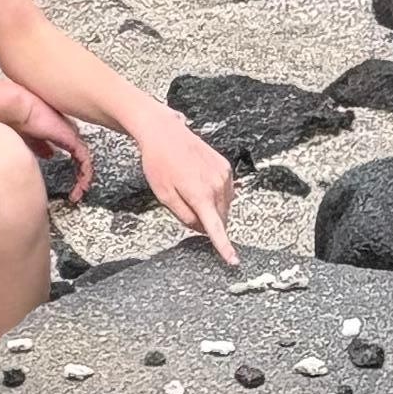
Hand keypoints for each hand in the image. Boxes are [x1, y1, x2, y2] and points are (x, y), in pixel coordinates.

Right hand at [0, 84, 90, 198]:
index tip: (68, 182)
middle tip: (77, 191)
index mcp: (59, 131)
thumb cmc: (15, 119)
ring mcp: (70, 135)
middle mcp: (67, 133)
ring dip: (83, 179)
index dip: (73, 167)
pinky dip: (84, 175)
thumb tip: (48, 155)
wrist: (14, 108)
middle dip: (81, 176)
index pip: (73, 151)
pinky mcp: (71, 139)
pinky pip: (85, 160)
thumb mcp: (29, 138)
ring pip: (85, 160)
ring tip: (77, 193)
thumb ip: (40, 146)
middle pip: (81, 157)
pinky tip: (80, 185)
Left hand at [133, 110, 240, 266]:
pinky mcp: (225, 166)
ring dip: (212, 207)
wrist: (164, 132)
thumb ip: (184, 216)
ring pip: (224, 205)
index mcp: (200, 195)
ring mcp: (224, 174)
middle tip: (187, 208)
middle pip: (220, 218)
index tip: (233, 261)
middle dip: (207, 221)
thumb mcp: (164, 195)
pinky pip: (226, 191)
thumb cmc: (159, 162)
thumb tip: (200, 228)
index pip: (216, 228)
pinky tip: (199, 182)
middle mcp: (217, 185)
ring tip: (190, 190)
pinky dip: (215, 194)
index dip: (224, 247)